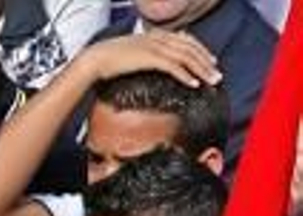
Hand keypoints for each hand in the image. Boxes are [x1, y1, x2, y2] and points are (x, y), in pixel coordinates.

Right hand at [78, 30, 220, 86]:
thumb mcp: (130, 53)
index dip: (200, 49)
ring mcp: (155, 47)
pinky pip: (175, 67)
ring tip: (212, 81)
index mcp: (154, 35)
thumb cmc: (107, 59)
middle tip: (217, 74)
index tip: (209, 60)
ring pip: (187, 57)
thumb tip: (149, 62)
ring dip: (202, 70)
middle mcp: (158, 38)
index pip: (185, 39)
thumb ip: (144, 53)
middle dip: (206, 61)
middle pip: (190, 48)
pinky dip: (187, 75)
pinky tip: (194, 84)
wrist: (94, 59)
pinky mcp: (150, 58)